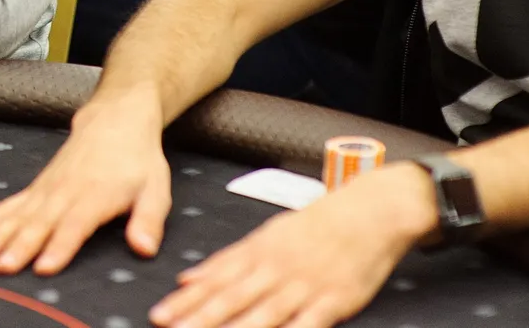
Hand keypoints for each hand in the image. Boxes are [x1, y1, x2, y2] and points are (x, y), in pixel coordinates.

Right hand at [0, 91, 171, 274]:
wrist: (115, 120)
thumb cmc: (138, 160)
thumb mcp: (156, 190)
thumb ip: (149, 220)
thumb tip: (144, 248)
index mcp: (96, 195)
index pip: (75, 225)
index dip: (60, 247)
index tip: (44, 267)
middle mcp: (66, 191)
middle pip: (40, 223)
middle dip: (20, 246)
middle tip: (3, 267)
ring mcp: (46, 188)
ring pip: (19, 215)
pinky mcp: (36, 187)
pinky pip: (9, 205)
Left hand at [149, 164, 437, 327]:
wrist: (369, 212)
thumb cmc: (316, 224)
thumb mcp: (266, 235)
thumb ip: (227, 260)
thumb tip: (186, 278)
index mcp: (257, 252)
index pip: (214, 279)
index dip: (185, 300)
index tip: (159, 315)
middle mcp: (274, 269)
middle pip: (231, 297)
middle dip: (198, 317)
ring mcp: (303, 285)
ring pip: (262, 314)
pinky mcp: (333, 301)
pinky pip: (307, 325)